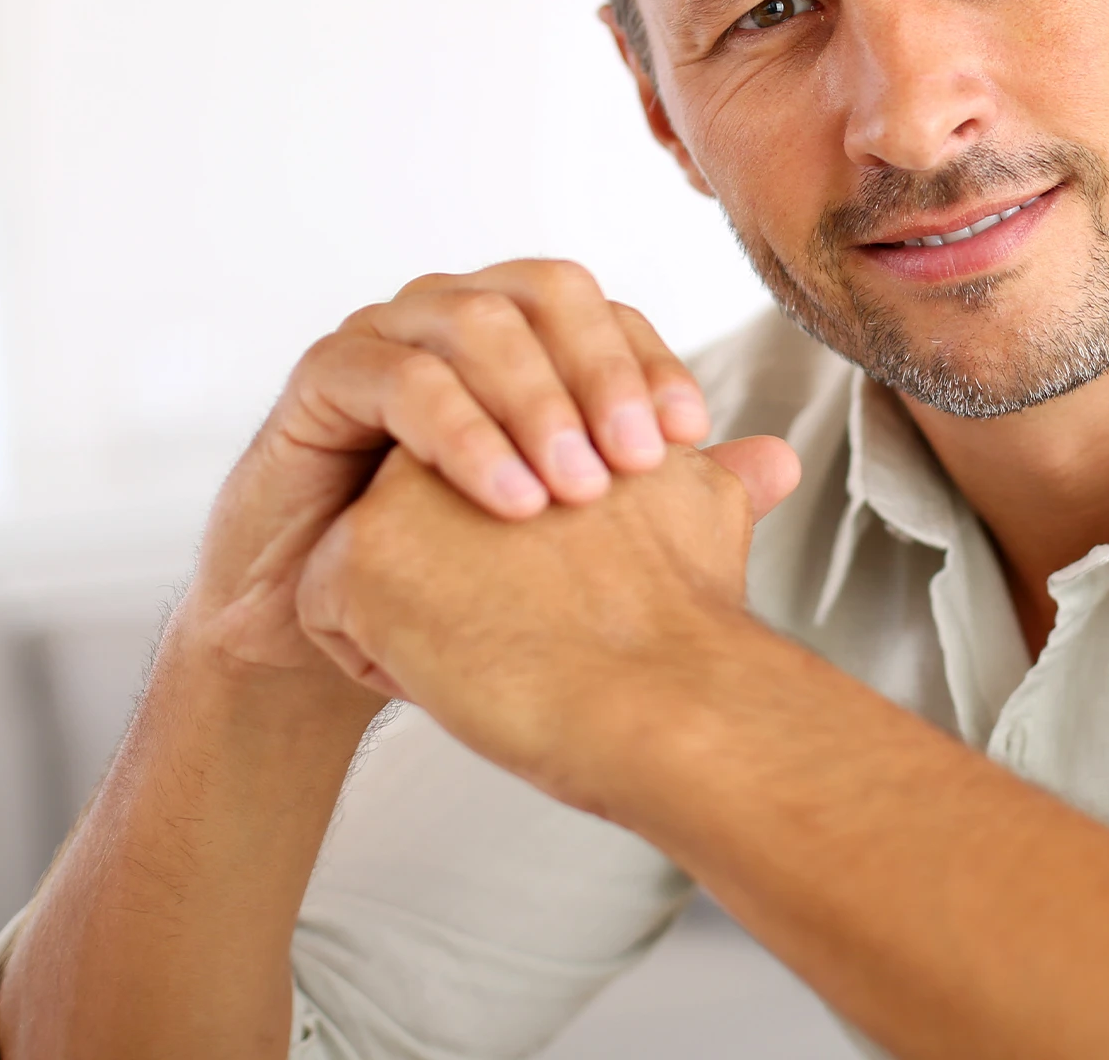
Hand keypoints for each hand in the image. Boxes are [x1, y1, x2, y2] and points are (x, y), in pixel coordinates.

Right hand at [173, 260, 710, 703]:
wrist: (332, 627)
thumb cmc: (459, 570)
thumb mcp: (573, 534)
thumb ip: (676, 494)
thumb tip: (781, 463)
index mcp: (525, 338)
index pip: (606, 314)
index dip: (653, 364)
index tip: (694, 438)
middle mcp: (459, 316)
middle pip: (546, 293)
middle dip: (602, 372)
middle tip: (639, 462)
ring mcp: (387, 335)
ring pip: (472, 323)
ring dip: (535, 402)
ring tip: (574, 491)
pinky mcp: (324, 377)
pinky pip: (396, 375)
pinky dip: (461, 433)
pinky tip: (506, 499)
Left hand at [295, 436, 800, 809]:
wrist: (660, 696)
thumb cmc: (685, 625)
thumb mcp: (702, 514)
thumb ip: (714, 475)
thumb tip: (772, 460)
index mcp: (537, 412)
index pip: (485, 485)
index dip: (519, 562)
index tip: (568, 606)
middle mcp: (465, 429)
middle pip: (425, 525)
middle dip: (463, 585)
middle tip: (535, 630)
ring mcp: (400, 491)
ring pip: (374, 576)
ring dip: (424, 624)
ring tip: (501, 653)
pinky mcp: (355, 559)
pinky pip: (336, 627)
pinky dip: (385, 664)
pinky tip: (455, 677)